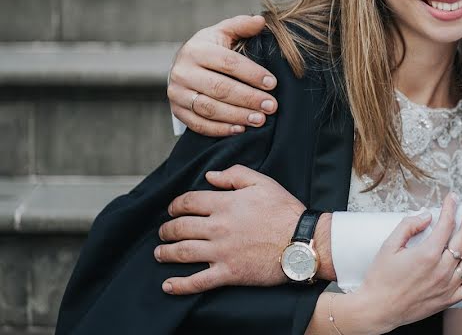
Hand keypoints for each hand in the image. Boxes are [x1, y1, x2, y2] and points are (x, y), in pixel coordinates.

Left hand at [155, 165, 303, 293]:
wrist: (301, 241)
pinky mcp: (228, 272)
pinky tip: (168, 285)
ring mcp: (221, 251)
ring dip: (166, 252)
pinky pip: (198, 281)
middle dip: (166, 229)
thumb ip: (234, 174)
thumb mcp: (262, 182)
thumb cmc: (285, 211)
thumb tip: (210, 176)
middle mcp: (218, 227)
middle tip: (163, 232)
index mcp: (225, 204)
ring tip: (160, 253)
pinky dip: (180, 285)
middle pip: (180, 227)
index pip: (189, 202)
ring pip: (183, 252)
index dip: (175, 205)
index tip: (172, 209)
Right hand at [168, 14, 278, 135]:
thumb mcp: (222, 32)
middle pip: (219, 88)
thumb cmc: (209, 48)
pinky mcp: (177, 111)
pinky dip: (221, 129)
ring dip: (237, 116)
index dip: (252, 74)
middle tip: (271, 106)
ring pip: (210, 108)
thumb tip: (261, 21)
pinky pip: (199, 124)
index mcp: (196, 49)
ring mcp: (177, 93)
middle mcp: (183, 71)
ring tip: (260, 119)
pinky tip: (240, 129)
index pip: (228, 63)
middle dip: (248, 98)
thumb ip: (241, 26)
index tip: (272, 83)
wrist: (182, 67)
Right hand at [345, 191, 461, 333]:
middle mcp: (442, 269)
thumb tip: (426, 216)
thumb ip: (408, 226)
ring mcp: (448, 285)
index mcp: (427, 253)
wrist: (379, 309)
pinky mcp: (449, 299)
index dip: (451, 207)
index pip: (446, 224)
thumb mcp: (389, 246)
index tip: (455, 195)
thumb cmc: (381, 278)